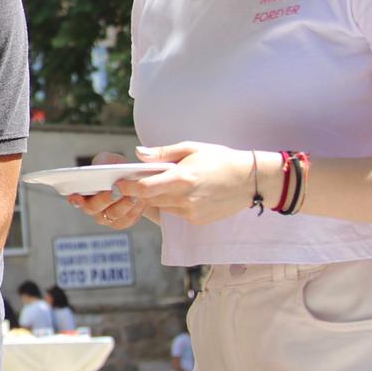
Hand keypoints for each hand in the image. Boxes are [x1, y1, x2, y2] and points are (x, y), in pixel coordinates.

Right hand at [65, 151, 148, 228]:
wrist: (135, 178)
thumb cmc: (117, 169)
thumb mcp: (109, 159)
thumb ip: (102, 161)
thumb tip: (99, 167)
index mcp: (84, 192)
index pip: (75, 199)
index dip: (75, 199)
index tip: (78, 196)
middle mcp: (93, 207)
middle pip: (92, 209)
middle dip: (103, 200)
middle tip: (114, 191)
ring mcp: (107, 216)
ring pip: (112, 216)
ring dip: (123, 205)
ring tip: (133, 195)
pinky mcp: (123, 221)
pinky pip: (127, 220)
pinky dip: (134, 211)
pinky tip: (140, 201)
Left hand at [119, 142, 259, 224]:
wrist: (251, 180)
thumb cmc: (220, 159)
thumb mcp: (192, 148)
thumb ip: (162, 153)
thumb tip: (138, 153)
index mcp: (181, 179)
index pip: (143, 188)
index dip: (127, 186)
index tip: (120, 182)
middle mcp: (184, 200)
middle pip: (149, 199)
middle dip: (140, 191)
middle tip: (139, 179)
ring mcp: (191, 213)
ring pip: (161, 207)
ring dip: (158, 197)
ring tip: (168, 182)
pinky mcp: (197, 221)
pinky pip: (175, 213)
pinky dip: (173, 204)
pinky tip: (185, 192)